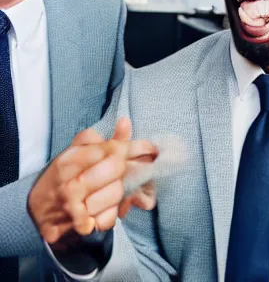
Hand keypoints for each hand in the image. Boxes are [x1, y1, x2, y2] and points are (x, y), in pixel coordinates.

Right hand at [28, 118, 157, 243]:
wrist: (37, 214)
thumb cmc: (63, 178)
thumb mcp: (76, 154)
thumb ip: (102, 139)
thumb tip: (125, 122)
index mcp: (68, 161)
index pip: (109, 148)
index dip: (132, 147)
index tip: (149, 147)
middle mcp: (70, 184)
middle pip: (116, 168)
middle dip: (126, 167)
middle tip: (126, 169)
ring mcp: (75, 208)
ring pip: (117, 192)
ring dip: (120, 191)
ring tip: (111, 189)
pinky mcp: (81, 228)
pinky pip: (111, 217)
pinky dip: (113, 213)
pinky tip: (105, 209)